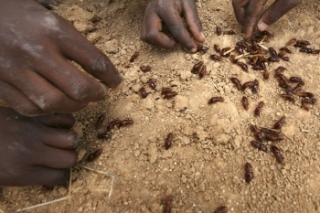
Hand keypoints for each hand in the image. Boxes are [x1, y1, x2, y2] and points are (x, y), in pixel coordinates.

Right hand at [0, 0, 122, 115]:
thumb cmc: (20, 15)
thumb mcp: (50, 18)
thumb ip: (73, 42)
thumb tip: (99, 69)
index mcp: (54, 30)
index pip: (94, 61)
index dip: (111, 76)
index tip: (116, 83)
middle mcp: (36, 50)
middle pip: (77, 87)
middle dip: (95, 95)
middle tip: (99, 95)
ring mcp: (15, 69)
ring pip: (53, 102)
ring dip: (73, 107)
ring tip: (79, 102)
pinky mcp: (0, 83)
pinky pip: (28, 107)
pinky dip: (46, 111)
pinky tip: (53, 104)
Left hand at [0, 107, 77, 185]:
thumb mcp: (4, 177)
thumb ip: (31, 176)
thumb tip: (54, 173)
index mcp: (24, 173)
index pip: (60, 177)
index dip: (61, 174)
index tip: (58, 170)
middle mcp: (33, 154)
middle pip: (70, 158)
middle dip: (68, 158)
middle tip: (60, 155)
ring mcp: (35, 132)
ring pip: (71, 138)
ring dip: (69, 141)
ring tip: (60, 139)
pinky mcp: (34, 117)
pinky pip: (63, 118)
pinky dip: (66, 122)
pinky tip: (58, 125)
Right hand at [140, 0, 204, 52]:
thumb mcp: (189, 5)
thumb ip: (194, 23)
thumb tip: (200, 40)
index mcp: (165, 7)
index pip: (175, 28)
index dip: (185, 41)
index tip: (193, 49)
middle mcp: (152, 12)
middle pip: (153, 35)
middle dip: (166, 43)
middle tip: (176, 41)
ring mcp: (145, 16)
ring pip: (146, 37)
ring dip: (159, 43)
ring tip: (170, 38)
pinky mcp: (143, 20)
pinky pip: (144, 36)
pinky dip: (154, 40)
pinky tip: (163, 36)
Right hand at [232, 0, 301, 37]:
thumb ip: (276, 12)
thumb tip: (260, 27)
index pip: (251, 11)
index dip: (248, 24)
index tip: (247, 35)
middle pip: (238, 1)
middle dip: (240, 15)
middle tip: (247, 25)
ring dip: (240, 6)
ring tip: (248, 15)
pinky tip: (251, 3)